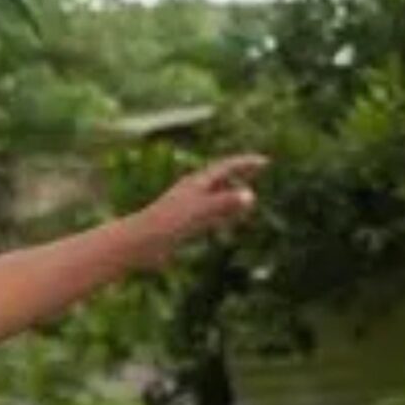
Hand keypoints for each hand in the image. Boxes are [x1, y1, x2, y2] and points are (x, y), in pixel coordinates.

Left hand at [135, 154, 265, 257]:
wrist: (140, 243)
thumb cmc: (166, 224)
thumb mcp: (199, 211)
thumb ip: (224, 203)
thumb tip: (250, 195)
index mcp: (196, 183)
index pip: (226, 167)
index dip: (245, 164)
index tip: (264, 161)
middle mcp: (192, 191)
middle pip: (221, 178)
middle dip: (241, 173)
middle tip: (259, 169)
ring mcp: (188, 207)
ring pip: (216, 196)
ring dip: (233, 194)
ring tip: (249, 197)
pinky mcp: (184, 223)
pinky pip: (210, 214)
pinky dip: (223, 213)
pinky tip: (229, 220)